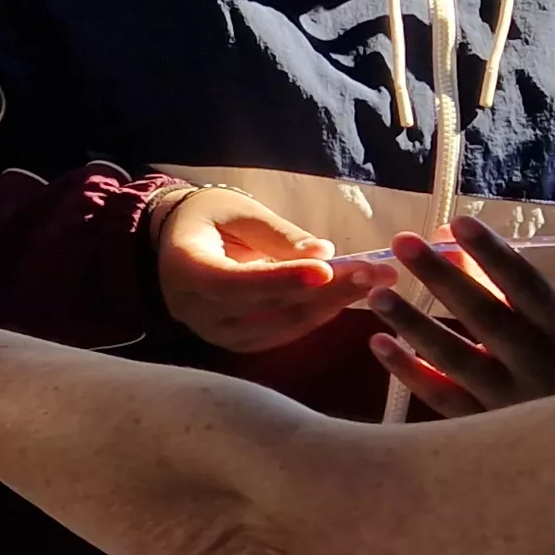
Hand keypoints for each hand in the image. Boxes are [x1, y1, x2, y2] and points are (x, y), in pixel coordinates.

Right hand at [152, 184, 392, 353]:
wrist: (178, 244)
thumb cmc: (208, 217)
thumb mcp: (237, 211)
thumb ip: (277, 235)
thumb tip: (323, 255)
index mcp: (185, 269)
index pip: (233, 283)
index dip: (280, 279)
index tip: (326, 269)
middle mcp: (197, 311)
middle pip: (267, 307)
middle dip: (326, 289)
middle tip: (376, 271)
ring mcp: (217, 333)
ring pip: (283, 325)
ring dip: (332, 304)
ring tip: (375, 280)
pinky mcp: (239, 343)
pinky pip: (284, 334)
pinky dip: (319, 315)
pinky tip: (348, 295)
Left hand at [364, 217, 554, 417]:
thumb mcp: (546, 317)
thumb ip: (498, 280)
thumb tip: (446, 234)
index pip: (526, 285)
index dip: (493, 253)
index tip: (459, 222)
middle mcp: (539, 365)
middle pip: (486, 317)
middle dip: (443, 277)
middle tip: (402, 243)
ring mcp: (510, 401)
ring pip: (456, 359)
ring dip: (414, 324)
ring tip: (378, 295)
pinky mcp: (484, 427)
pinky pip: (440, 397)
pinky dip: (408, 371)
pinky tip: (378, 343)